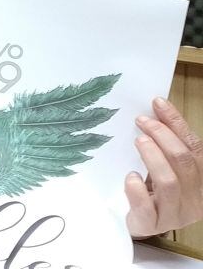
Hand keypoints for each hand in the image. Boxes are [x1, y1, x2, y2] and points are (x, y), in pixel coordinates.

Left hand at [125, 97, 202, 236]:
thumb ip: (164, 144)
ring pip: (169, 183)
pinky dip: (137, 190)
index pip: (195, 147)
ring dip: (153, 157)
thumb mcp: (164, 166)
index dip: (176, 123)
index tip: (157, 103)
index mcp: (201, 180)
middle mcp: (194, 198)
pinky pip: (146, 208)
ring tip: (139, 141)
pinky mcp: (152, 224)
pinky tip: (131, 176)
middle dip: (163, 137)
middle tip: (142, 121)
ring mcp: (174, 215)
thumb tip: (155, 109)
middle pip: (185, 162)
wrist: (140, 224)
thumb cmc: (153, 191)